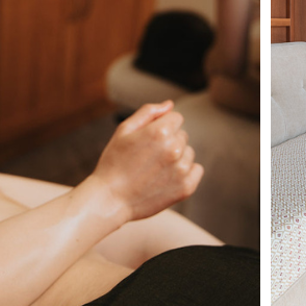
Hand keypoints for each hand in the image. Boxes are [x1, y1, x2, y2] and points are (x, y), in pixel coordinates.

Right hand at [90, 101, 203, 221]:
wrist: (109, 200)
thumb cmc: (113, 163)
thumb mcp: (124, 130)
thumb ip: (148, 112)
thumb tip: (170, 105)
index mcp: (160, 131)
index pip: (176, 118)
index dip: (161, 127)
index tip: (148, 140)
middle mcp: (174, 149)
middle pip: (182, 135)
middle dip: (169, 142)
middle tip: (148, 157)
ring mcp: (181, 169)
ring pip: (188, 153)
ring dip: (177, 158)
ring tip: (154, 170)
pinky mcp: (186, 187)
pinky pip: (196, 170)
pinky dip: (186, 173)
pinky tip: (167, 178)